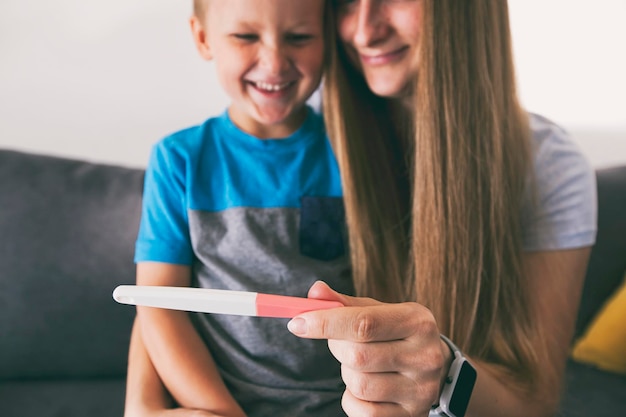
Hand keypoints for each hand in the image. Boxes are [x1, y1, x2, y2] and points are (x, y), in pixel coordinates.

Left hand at [287, 281, 450, 416]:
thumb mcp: (378, 312)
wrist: (435, 370)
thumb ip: (345, 304)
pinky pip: (363, 411)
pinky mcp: (411, 416)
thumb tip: (315, 292)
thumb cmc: (396, 334)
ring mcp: (421, 390)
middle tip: (340, 342)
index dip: (325, 323)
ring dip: (346, 373)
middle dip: (336, 347)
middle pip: (357, 355)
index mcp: (417, 322)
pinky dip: (353, 399)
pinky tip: (367, 388)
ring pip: (358, 384)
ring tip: (360, 364)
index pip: (363, 323)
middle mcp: (425, 356)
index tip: (296, 323)